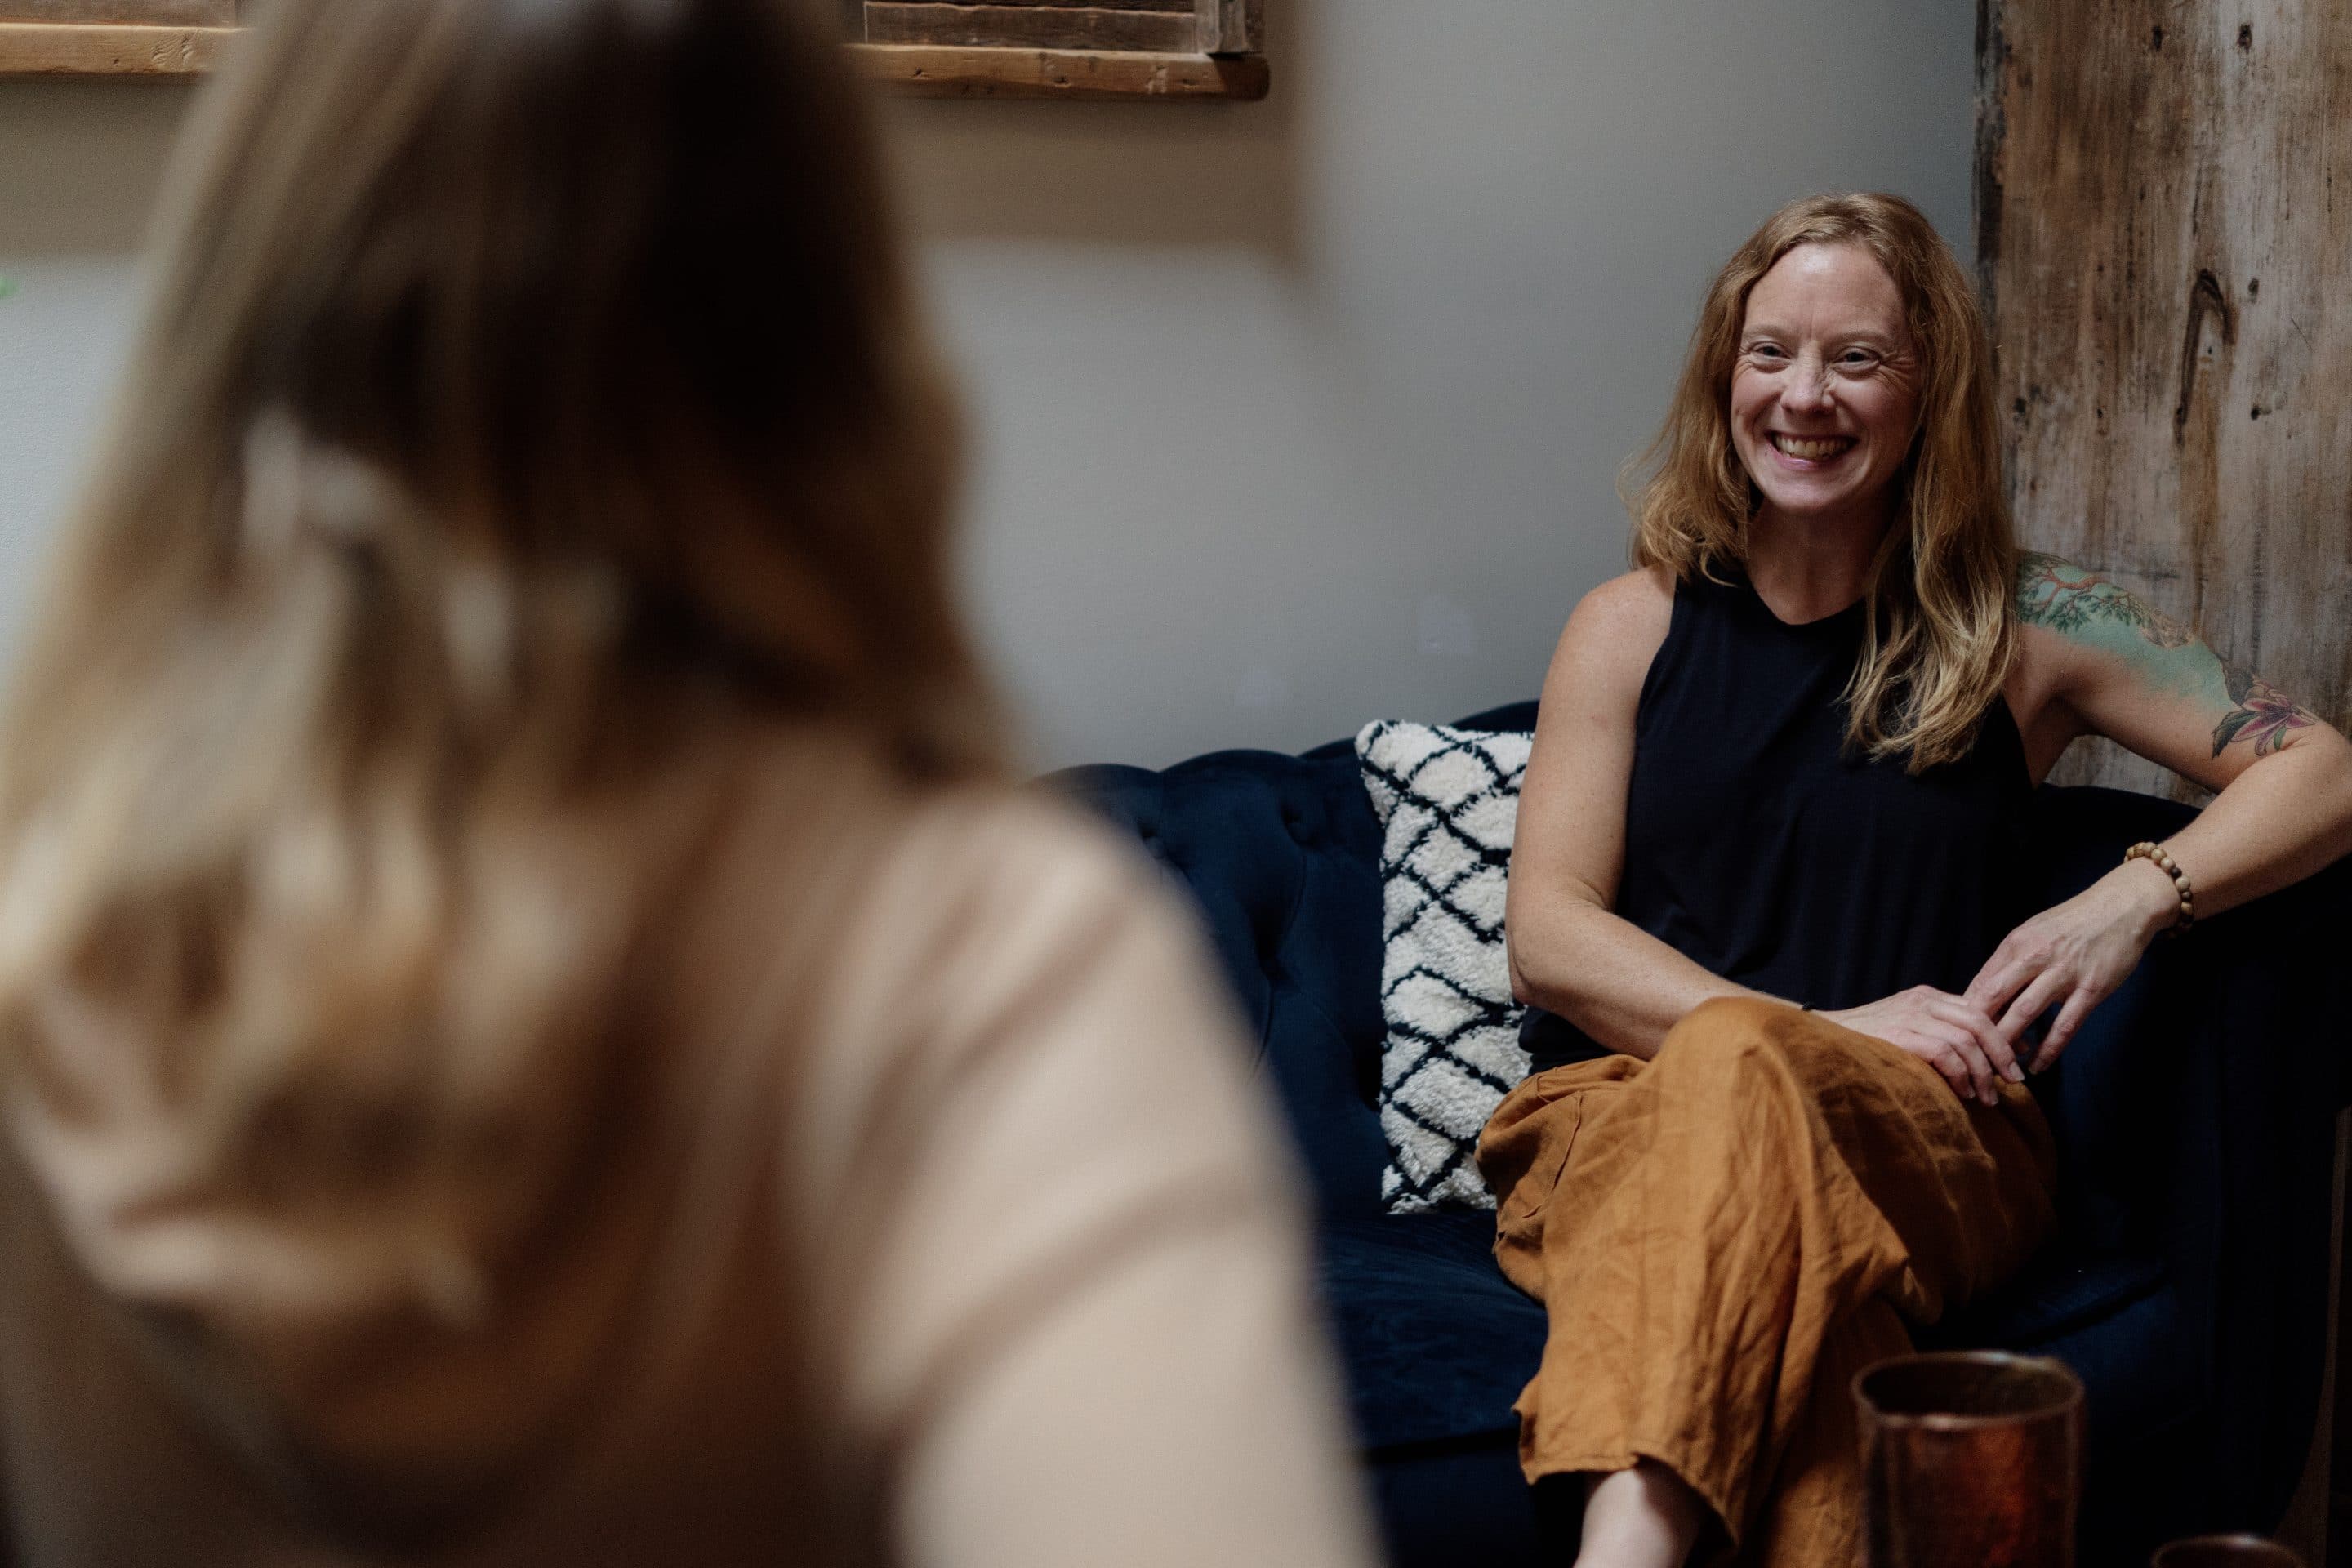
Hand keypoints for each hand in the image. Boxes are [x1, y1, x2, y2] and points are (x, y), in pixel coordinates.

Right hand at [1818, 985, 2019, 1105]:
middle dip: (2002, 1054)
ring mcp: (1911, 1015)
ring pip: (1967, 1039)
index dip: (2003, 1037)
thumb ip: (1939, 1033)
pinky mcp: (1900, 1034)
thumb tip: (1985, 1055)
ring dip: (1982, 1072)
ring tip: (1986, 1097)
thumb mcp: (1906, 1028)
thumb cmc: (1866, 1043)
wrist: (1821, 1039)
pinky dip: (1960, 1075)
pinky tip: (1962, 1092)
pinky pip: (1945, 1053)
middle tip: (2014, 1080)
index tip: (2016, 1062)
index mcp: (1927, 996)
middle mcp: (1922, 1000)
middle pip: (1980, 1021)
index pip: (1978, 1010)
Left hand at [1963, 859, 2177, 1072]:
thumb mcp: (2032, 933)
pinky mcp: (2092, 988)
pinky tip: (2038, 1065)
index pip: (1981, 983)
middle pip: (1994, 998)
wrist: (2122, 907)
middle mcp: (2035, 956)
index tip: (1961, 1037)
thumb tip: (1982, 994)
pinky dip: (2049, 1049)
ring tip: (2000, 1067)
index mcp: (2016, 944)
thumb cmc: (2072, 923)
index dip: (1966, 1014)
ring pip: (2025, 1013)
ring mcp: (2064, 973)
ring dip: (2009, 1043)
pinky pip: (2065, 1025)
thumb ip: (2009, 962)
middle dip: (1979, 1031)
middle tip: (1972, 1058)